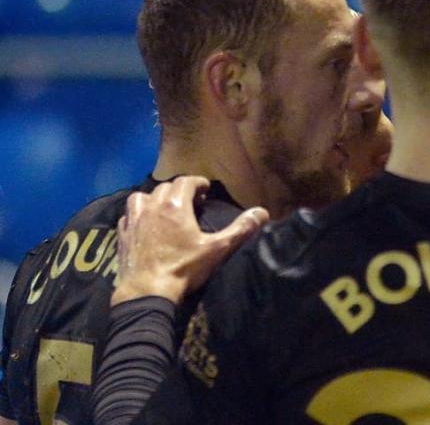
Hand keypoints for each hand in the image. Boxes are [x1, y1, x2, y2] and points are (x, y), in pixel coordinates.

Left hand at [112, 176, 269, 305]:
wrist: (147, 292)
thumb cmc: (184, 269)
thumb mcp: (217, 249)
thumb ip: (241, 229)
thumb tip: (262, 212)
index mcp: (175, 206)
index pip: (186, 182)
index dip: (198, 182)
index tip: (206, 190)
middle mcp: (152, 207)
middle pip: (165, 187)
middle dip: (179, 190)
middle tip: (192, 201)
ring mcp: (134, 221)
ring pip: (141, 197)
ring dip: (154, 198)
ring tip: (164, 209)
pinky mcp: (122, 235)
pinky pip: (128, 216)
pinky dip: (138, 214)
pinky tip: (145, 225)